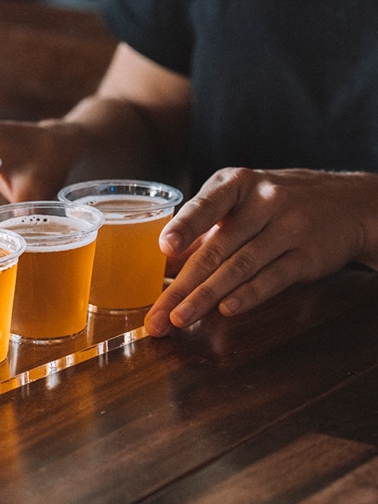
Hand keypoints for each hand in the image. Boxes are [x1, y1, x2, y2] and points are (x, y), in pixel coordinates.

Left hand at [144, 168, 377, 335]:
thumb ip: (203, 229)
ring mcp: (288, 227)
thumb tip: (162, 263)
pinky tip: (226, 310)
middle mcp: (262, 202)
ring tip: (179, 319)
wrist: (347, 203)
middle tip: (156, 315)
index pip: (205, 205)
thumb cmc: (275, 203)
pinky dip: (248, 295)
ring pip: (240, 267)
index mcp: (235, 184)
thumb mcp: (239, 201)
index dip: (184, 227)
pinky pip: (273, 278)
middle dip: (182, 285)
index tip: (164, 248)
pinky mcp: (308, 255)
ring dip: (206, 297)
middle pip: (216, 248)